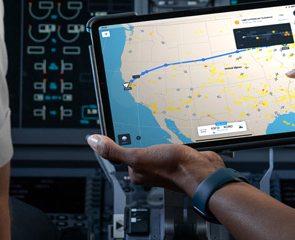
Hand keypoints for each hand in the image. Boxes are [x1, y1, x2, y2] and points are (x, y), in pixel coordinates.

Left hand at [87, 135, 226, 195]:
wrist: (202, 171)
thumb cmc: (172, 168)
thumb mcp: (137, 156)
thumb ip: (114, 150)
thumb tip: (92, 141)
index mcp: (137, 171)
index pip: (123, 153)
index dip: (122, 138)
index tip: (124, 124)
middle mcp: (150, 168)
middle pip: (140, 146)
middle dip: (142, 135)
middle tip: (144, 123)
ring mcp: (165, 162)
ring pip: (155, 143)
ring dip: (157, 134)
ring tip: (158, 126)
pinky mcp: (178, 155)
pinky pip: (170, 142)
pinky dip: (170, 135)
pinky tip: (172, 130)